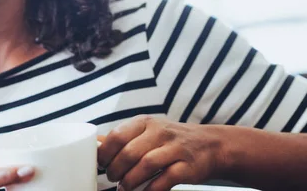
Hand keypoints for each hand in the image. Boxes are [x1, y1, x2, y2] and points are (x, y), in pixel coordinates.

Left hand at [98, 116, 224, 190]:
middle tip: (112, 178)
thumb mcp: (147, 131)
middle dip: (115, 170)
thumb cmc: (171, 140)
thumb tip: (96, 143)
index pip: (117, 135)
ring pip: (146, 165)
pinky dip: (151, 189)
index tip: (100, 164)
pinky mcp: (187, 166)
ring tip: (124, 188)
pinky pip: (165, 179)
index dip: (105, 153)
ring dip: (130, 181)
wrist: (210, 145)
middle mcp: (160, 132)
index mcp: (145, 123)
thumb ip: (123, 137)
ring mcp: (175, 148)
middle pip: (129, 152)